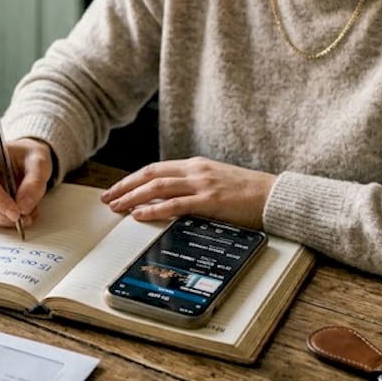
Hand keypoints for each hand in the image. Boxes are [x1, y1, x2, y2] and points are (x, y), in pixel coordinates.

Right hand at [0, 137, 53, 227]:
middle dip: (2, 214)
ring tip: (24, 214)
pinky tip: (15, 213)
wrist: (25, 158)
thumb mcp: (40, 164)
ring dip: (2, 219)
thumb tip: (23, 208)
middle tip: (25, 217)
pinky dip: (0, 220)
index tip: (16, 213)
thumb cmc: (29, 156)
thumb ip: (34, 183)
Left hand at [100, 156, 275, 229]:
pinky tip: (141, 214)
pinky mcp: (211, 201)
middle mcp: (196, 171)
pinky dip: (155, 209)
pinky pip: (176, 204)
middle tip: (108, 198)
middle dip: (126, 187)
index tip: (117, 189)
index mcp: (196, 166)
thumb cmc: (247, 192)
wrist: (273, 195)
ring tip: (117, 207)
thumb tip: (166, 198)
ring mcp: (203, 185)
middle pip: (150, 175)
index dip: (132, 179)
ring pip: (158, 187)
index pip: (155, 169)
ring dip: (133, 197)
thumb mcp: (215, 182)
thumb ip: (192, 186)